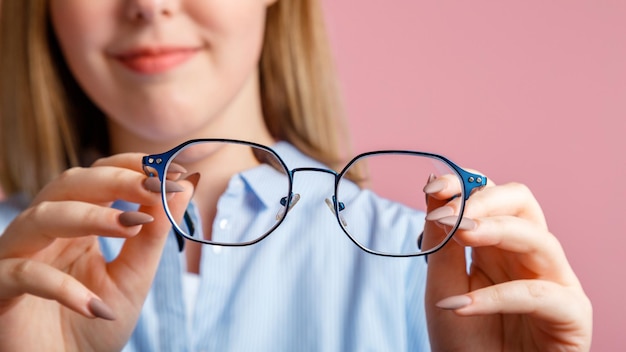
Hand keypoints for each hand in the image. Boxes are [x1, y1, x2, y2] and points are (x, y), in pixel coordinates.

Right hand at [0, 154, 194, 350]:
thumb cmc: (94, 325)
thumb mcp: (133, 278)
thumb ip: (155, 235)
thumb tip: (184, 186)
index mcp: (76, 223)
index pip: (100, 177)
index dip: (134, 167)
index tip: (175, 171)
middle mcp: (45, 232)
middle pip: (70, 183)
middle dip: (116, 180)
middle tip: (155, 187)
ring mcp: (17, 256)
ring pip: (42, 217)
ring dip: (91, 216)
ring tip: (134, 226)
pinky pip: (24, 275)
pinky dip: (62, 287)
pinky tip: (96, 306)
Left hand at [422, 173, 591, 350]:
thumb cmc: (464, 341)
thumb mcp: (442, 285)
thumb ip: (440, 240)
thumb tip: (434, 188)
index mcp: (496, 244)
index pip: (491, 196)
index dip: (466, 183)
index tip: (435, 187)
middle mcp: (527, 256)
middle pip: (523, 203)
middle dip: (486, 199)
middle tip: (452, 214)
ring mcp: (554, 282)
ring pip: (538, 238)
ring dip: (495, 230)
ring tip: (457, 235)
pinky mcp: (570, 314)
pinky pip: (538, 293)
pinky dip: (496, 297)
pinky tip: (459, 305)